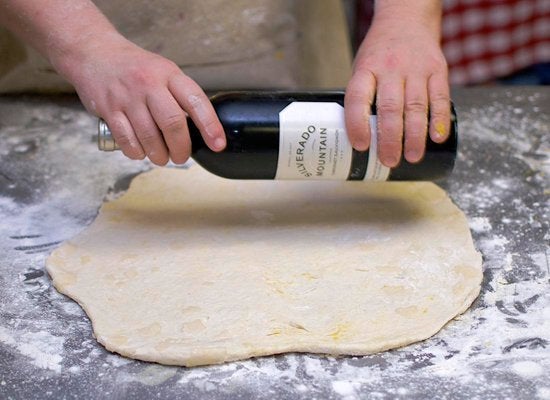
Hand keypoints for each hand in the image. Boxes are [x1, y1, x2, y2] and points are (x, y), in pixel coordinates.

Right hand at [56, 35, 225, 165]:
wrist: (94, 52)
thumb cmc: (136, 68)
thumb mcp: (164, 71)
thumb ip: (180, 96)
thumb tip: (201, 130)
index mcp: (169, 74)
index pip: (196, 100)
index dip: (210, 125)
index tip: (218, 144)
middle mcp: (149, 84)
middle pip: (172, 123)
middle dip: (181, 148)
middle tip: (181, 157)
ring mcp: (127, 97)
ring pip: (149, 136)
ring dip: (159, 155)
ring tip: (162, 158)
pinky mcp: (109, 109)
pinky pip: (126, 139)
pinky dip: (136, 152)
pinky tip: (140, 152)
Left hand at [345, 4, 449, 166]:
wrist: (407, 19)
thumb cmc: (380, 53)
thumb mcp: (362, 68)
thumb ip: (363, 98)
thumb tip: (360, 139)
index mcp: (366, 69)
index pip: (358, 98)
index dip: (358, 123)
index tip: (361, 146)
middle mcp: (390, 68)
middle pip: (390, 108)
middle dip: (390, 139)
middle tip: (389, 160)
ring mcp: (416, 68)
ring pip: (416, 107)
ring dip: (414, 136)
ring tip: (412, 157)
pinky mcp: (438, 69)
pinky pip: (440, 98)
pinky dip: (439, 120)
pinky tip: (437, 138)